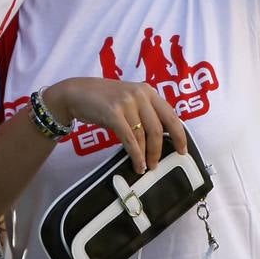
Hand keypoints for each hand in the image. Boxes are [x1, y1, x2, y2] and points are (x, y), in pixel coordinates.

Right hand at [46, 77, 186, 173]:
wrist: (77, 92)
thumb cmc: (104, 99)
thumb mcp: (129, 99)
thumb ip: (145, 111)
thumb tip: (161, 137)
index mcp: (148, 91)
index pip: (171, 115)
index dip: (179, 135)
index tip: (182, 150)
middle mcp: (140, 94)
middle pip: (158, 128)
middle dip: (159, 150)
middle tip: (157, 164)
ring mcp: (126, 102)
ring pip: (143, 135)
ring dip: (145, 155)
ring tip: (145, 167)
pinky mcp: (113, 113)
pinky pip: (129, 139)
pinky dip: (135, 155)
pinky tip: (137, 164)